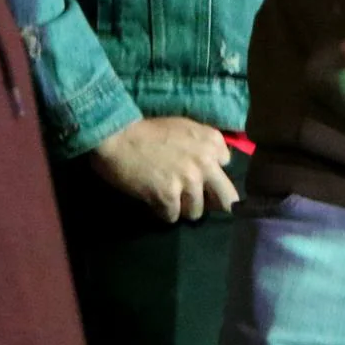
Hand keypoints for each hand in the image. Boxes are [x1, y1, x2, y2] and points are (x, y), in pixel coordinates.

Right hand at [89, 117, 237, 223]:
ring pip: (196, 212)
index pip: (227, 168)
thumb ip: (204, 147)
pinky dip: (162, 212)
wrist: (118, 136)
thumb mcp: (186, 128)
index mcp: (213, 142)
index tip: (200, 177)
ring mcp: (188, 180)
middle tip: (195, 202)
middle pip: (227, 199)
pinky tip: (153, 201)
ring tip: (168, 199)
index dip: (212, 175)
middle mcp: (207, 162)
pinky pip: (172, 216)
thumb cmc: (148, 131)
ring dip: (182, 209)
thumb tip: (214, 167)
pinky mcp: (168, 196)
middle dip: (212, 204)